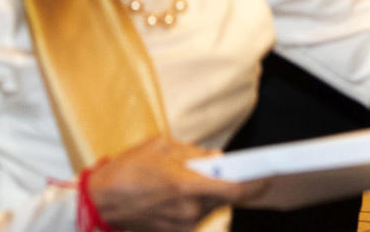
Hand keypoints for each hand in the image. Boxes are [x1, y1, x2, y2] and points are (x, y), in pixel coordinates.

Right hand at [87, 135, 265, 231]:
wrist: (101, 201)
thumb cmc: (128, 168)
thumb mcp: (162, 146)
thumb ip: (193, 152)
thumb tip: (215, 158)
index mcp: (187, 186)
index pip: (234, 190)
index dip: (255, 185)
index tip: (268, 177)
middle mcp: (189, 211)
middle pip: (224, 197)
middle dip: (225, 181)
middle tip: (217, 166)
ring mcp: (183, 226)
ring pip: (210, 205)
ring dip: (208, 191)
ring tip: (186, 175)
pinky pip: (196, 214)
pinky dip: (195, 201)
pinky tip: (177, 190)